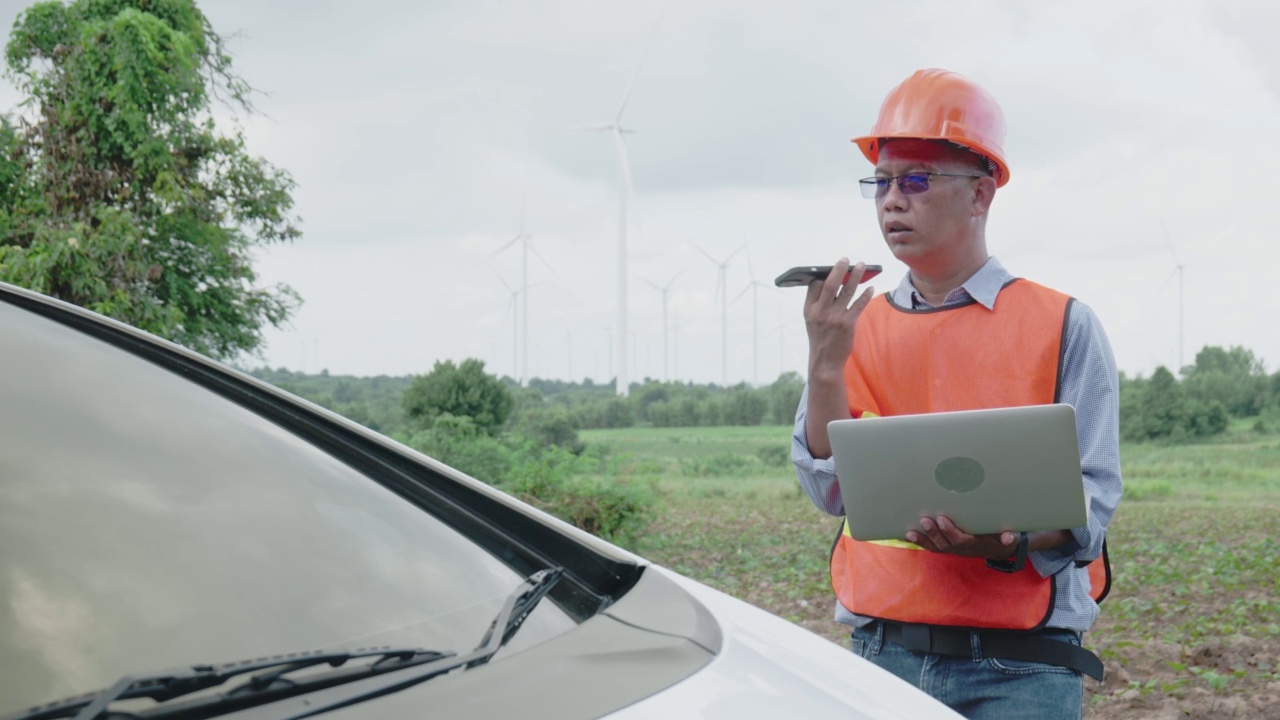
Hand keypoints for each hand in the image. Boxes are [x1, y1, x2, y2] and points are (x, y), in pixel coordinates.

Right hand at [804, 258, 875, 377]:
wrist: (825, 362)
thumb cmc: (820, 337)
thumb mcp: (811, 320)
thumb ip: (817, 302)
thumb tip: (829, 282)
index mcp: (809, 309)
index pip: (815, 285)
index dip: (823, 274)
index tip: (832, 266)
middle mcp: (820, 312)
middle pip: (830, 284)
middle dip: (839, 269)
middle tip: (846, 259)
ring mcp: (834, 318)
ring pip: (847, 291)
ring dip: (856, 276)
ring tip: (862, 265)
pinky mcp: (847, 324)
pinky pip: (858, 305)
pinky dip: (865, 295)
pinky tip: (870, 287)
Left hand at [905, 515, 1018, 559]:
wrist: (996, 548)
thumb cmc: (1000, 537)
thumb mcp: (1008, 537)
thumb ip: (1009, 537)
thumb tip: (1009, 537)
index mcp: (974, 544)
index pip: (960, 540)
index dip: (950, 531)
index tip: (942, 518)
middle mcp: (961, 549)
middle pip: (944, 544)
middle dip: (933, 533)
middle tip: (924, 520)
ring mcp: (952, 549)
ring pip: (935, 547)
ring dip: (922, 540)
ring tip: (909, 532)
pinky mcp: (945, 547)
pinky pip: (931, 547)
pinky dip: (919, 542)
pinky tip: (906, 536)